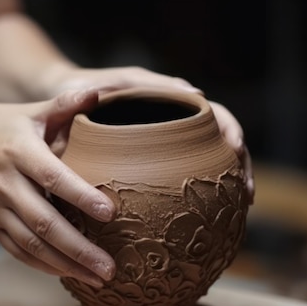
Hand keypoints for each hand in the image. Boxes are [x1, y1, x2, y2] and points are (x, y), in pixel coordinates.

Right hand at [0, 88, 115, 286]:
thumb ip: (65, 105)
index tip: (110, 212)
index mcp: (20, 152)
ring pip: (32, 244)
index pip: (52, 176)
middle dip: (78, 248)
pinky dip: (44, 266)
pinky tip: (70, 275)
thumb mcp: (30, 112)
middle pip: (44, 222)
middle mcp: (6, 184)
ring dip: (66, 265)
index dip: (80, 195)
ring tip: (99, 279)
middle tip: (110, 268)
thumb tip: (101, 92)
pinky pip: (18, 251)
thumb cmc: (0, 126)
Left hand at [40, 65, 254, 202]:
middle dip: (241, 168)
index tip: (237, 151)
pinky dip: (201, 201)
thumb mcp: (114, 85)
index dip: (232, 132)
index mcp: (172, 105)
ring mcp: (169, 150)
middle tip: (247, 196)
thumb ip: (149, 86)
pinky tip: (207, 221)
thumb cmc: (85, 88)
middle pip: (222, 147)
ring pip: (210, 169)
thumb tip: (196, 92)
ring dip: (227, 189)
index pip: (218, 116)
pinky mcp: (157, 170)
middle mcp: (176, 129)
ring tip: (237, 212)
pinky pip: (185, 185)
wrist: (59, 104)